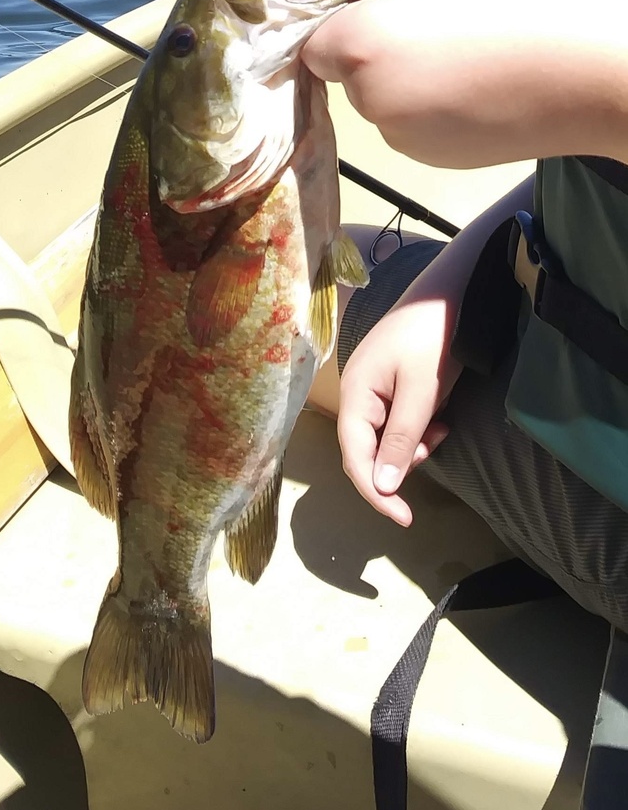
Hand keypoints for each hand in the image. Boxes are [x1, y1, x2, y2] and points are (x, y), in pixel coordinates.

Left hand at [303, 0, 627, 167]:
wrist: (591, 79)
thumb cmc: (521, 6)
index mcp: (362, 48)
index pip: (313, 41)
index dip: (344, 19)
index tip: (389, 3)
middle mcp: (370, 104)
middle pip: (349, 72)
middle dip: (379, 46)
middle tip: (444, 21)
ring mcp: (399, 140)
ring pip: (382, 100)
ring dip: (407, 77)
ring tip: (469, 54)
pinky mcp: (430, 161)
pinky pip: (411, 125)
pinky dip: (430, 108)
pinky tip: (477, 88)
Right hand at [338, 292, 460, 526]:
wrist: (454, 290)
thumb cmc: (434, 337)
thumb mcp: (422, 392)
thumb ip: (400, 439)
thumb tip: (382, 486)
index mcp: (355, 393)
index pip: (354, 455)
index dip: (375, 491)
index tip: (403, 519)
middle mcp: (356, 393)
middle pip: (364, 450)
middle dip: (395, 466)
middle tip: (430, 456)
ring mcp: (372, 387)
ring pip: (382, 439)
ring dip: (409, 448)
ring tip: (439, 432)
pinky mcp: (389, 384)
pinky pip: (395, 422)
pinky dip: (415, 431)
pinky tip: (438, 421)